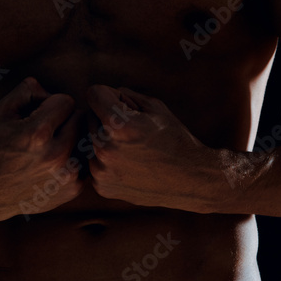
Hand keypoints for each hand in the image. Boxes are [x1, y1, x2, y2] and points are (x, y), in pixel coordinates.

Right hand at [0, 77, 84, 222]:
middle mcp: (56, 155)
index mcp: (38, 133)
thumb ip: (27, 90)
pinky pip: (86, 162)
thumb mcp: (2, 112)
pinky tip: (56, 164)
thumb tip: (49, 89)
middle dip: (65, 119)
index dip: (52, 104)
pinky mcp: (73, 189)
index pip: (67, 101)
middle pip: (80, 119)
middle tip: (47, 129)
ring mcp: (67, 175)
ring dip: (73, 140)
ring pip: (87, 141)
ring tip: (52, 146)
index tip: (40, 114)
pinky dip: (74, 160)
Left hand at [85, 84, 217, 211]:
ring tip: (133, 149)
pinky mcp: (102, 186)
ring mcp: (101, 171)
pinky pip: (94, 162)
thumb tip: (100, 96)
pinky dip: (107, 162)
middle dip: (106, 118)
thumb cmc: (174, 138)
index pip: (93, 94)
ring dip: (104, 140)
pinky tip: (131, 165)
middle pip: (89, 117)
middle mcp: (105, 148)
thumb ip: (123, 95)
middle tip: (133, 130)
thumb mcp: (155, 107)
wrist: (191, 179)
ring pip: (89, 141)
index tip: (124, 105)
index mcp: (118, 124)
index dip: (110, 95)